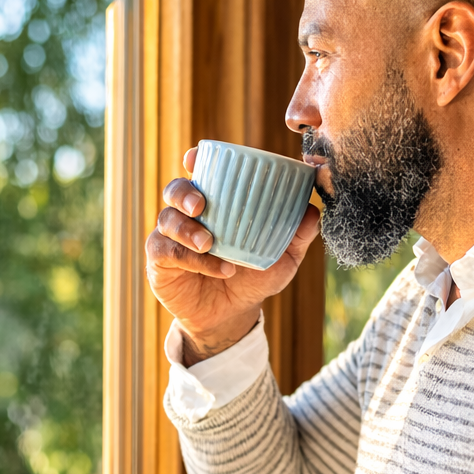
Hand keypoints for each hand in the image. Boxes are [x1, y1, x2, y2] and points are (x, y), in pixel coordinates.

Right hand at [146, 147, 320, 364]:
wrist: (233, 315)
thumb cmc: (254, 277)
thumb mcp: (282, 257)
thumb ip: (297, 235)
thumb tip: (313, 211)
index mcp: (214, 203)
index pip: (199, 172)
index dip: (194, 160)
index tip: (195, 158)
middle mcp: (188, 215)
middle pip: (174, 190)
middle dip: (184, 192)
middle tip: (201, 206)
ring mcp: (171, 238)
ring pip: (167, 220)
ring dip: (187, 230)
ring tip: (210, 244)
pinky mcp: (160, 263)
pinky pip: (168, 253)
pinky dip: (194, 260)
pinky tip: (219, 268)